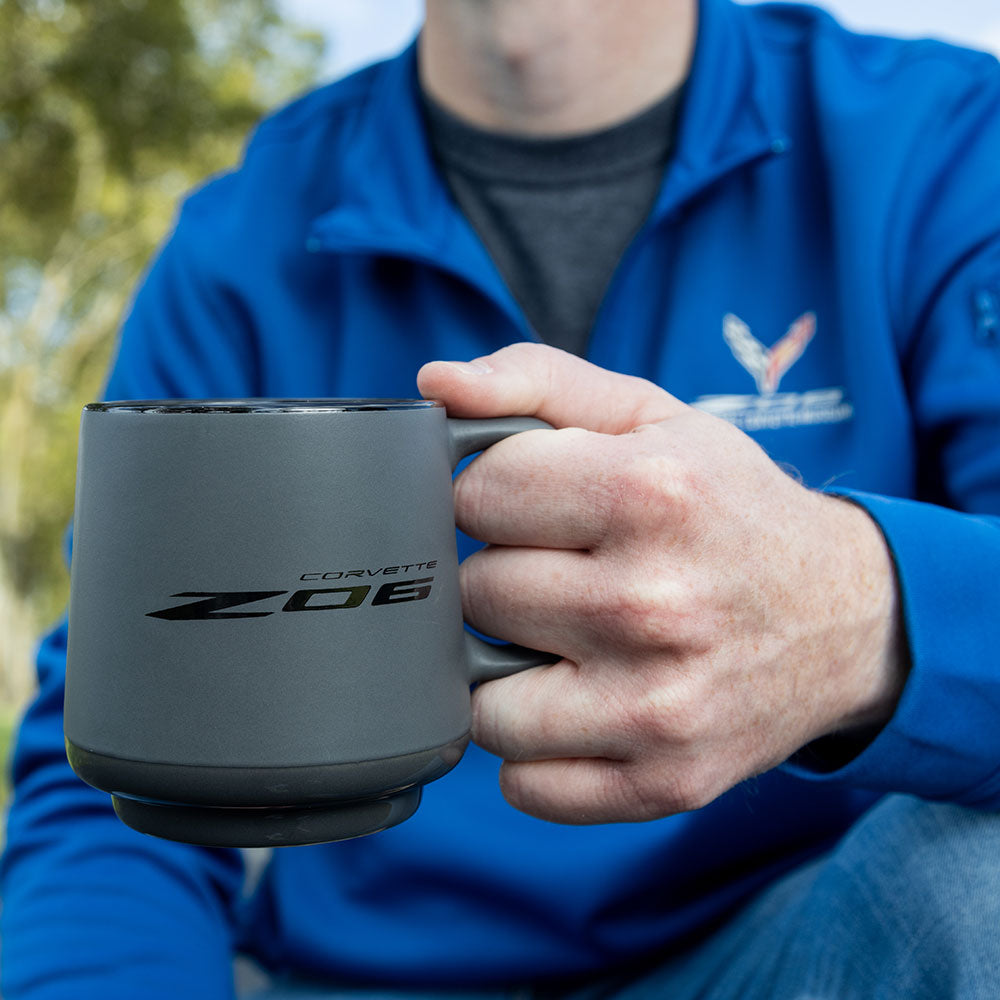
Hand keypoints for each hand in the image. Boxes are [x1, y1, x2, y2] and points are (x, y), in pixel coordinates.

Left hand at [417, 344, 904, 823]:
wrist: (846, 617)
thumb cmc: (731, 507)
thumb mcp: (652, 417)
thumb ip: (537, 382)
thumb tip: (436, 384)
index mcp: (649, 493)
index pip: (476, 495)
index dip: (493, 497)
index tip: (528, 506)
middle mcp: (653, 604)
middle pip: (475, 594)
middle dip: (503, 577)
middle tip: (560, 571)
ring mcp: (658, 706)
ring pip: (482, 703)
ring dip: (507, 671)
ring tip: (564, 640)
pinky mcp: (664, 780)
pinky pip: (525, 783)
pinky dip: (537, 748)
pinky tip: (580, 703)